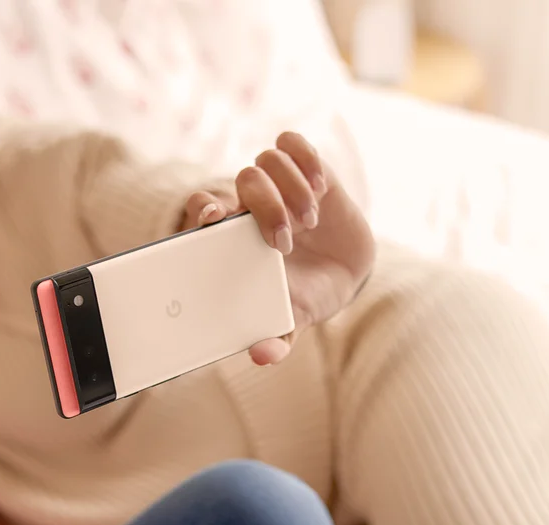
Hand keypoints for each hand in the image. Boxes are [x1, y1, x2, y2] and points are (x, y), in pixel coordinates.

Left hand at [182, 132, 375, 365]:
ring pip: (267, 161)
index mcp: (233, 236)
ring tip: (310, 220)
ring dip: (291, 188)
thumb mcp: (291, 319)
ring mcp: (279, 184)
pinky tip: (321, 187)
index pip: (203, 206)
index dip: (204, 207)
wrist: (345, 275)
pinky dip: (305, 159)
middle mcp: (252, 205)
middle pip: (242, 181)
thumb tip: (261, 357)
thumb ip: (275, 336)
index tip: (215, 220)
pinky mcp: (308, 169)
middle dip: (266, 207)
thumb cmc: (304, 296)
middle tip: (285, 241)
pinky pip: (293, 144)